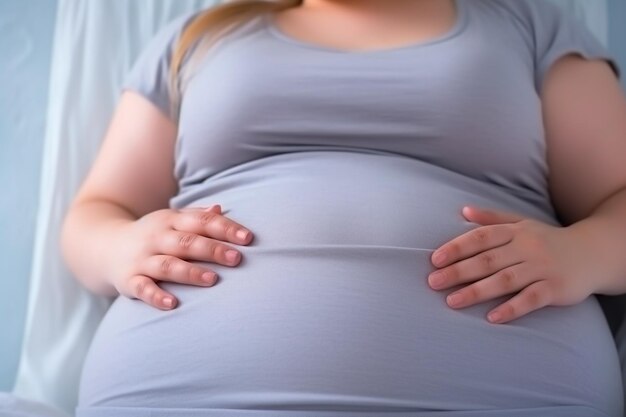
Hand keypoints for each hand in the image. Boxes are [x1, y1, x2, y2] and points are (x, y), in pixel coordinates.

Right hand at [109, 204, 253, 309]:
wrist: (102, 246)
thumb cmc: (152, 235)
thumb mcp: (172, 221)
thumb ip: (197, 216)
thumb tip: (220, 209)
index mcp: (171, 220)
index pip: (202, 221)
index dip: (225, 229)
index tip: (248, 238)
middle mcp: (157, 237)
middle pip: (187, 242)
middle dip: (213, 250)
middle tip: (237, 259)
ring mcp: (142, 259)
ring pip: (167, 265)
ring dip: (190, 272)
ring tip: (213, 280)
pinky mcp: (128, 280)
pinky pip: (142, 288)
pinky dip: (156, 296)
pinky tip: (172, 304)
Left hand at [427, 206, 595, 323]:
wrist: (594, 253)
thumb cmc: (548, 240)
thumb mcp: (522, 223)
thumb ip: (493, 219)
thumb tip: (463, 210)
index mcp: (515, 232)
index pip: (481, 238)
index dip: (456, 248)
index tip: (435, 260)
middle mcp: (527, 248)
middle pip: (487, 260)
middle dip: (458, 271)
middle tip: (433, 282)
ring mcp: (542, 268)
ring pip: (505, 280)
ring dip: (477, 291)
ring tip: (452, 301)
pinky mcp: (556, 289)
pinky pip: (531, 299)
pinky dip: (511, 308)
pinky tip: (492, 317)